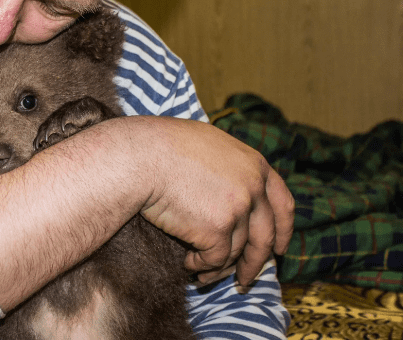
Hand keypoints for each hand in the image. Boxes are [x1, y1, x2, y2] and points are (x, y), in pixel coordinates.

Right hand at [136, 117, 293, 285]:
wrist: (141, 157)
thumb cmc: (162, 146)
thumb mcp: (207, 145)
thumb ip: (229, 166)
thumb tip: (232, 187)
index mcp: (254, 164)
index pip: (283, 203)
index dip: (283, 230)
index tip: (279, 249)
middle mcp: (253, 187)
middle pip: (265, 236)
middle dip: (255, 263)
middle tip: (246, 279)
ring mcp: (238, 209)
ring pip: (237, 251)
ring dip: (220, 268)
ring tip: (203, 274)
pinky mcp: (217, 230)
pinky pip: (214, 259)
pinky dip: (201, 266)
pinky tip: (188, 264)